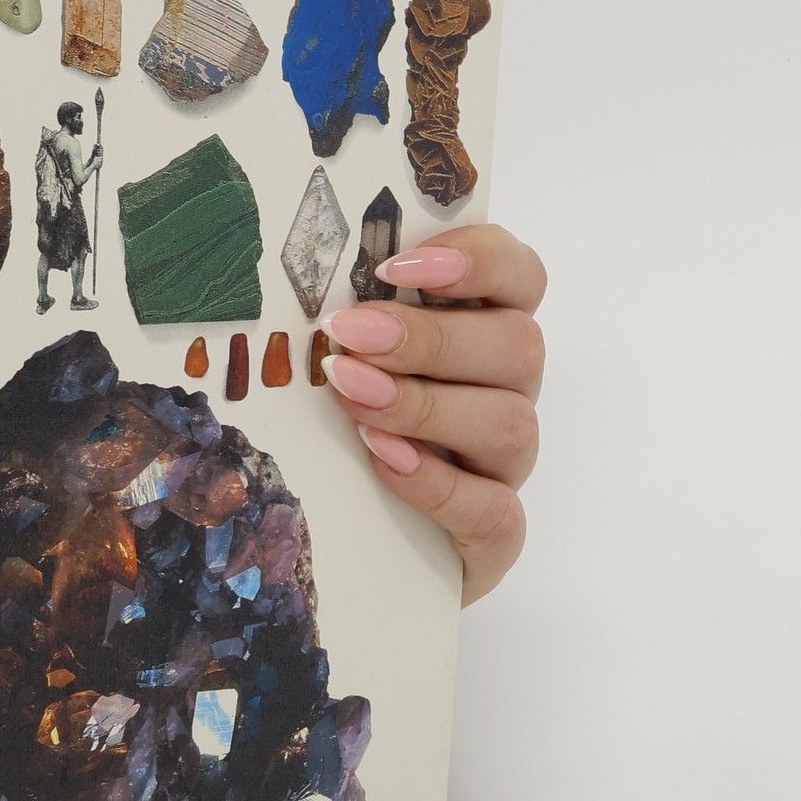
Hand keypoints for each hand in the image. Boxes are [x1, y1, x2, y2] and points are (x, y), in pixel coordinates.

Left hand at [320, 225, 545, 605]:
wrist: (343, 540)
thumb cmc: (332, 425)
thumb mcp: (330, 356)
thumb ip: (336, 306)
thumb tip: (282, 264)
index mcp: (481, 330)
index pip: (518, 275)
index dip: (476, 260)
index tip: (396, 267)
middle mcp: (504, 392)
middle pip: (517, 345)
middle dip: (429, 337)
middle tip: (350, 335)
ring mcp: (502, 464)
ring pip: (510, 423)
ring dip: (425, 404)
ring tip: (353, 397)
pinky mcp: (493, 532)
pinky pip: (493, 508)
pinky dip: (438, 483)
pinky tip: (382, 461)